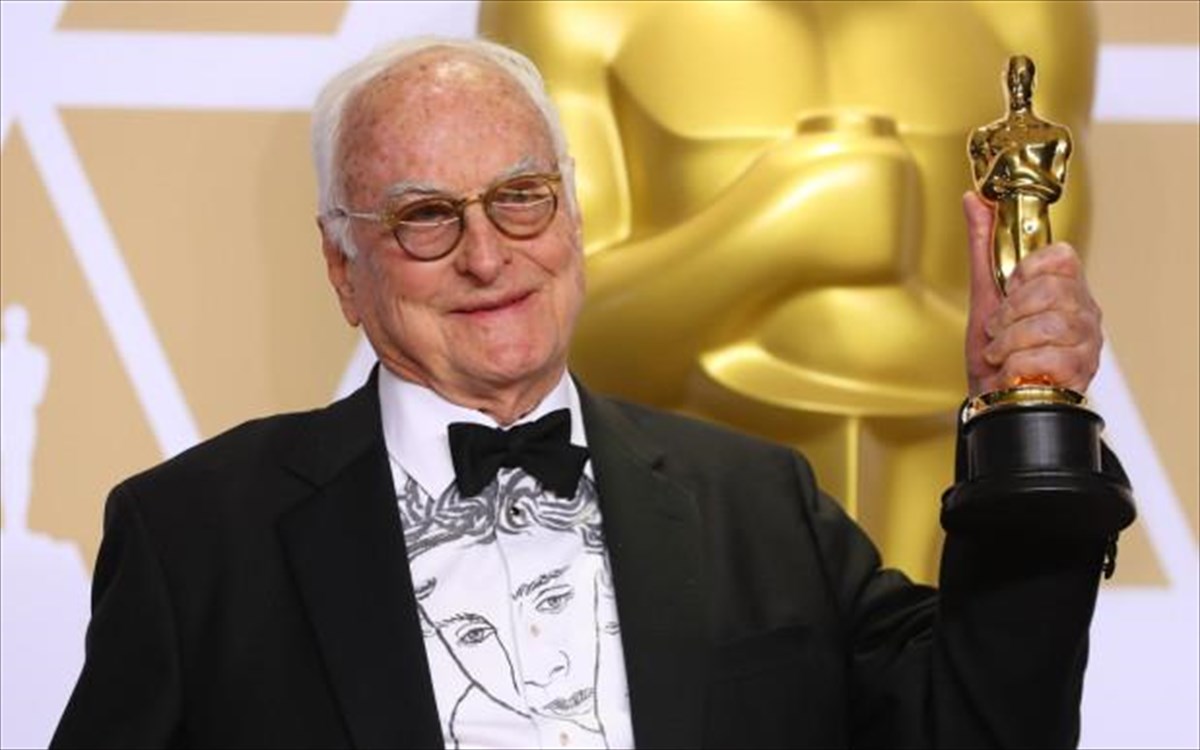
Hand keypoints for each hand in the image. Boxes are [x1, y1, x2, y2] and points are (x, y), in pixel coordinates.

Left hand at [962, 192, 1102, 395]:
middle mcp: (1084, 312)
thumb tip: (973, 199)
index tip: (1008, 291)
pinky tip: (1014, 371)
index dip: (1027, 273)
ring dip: (1011, 342)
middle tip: (998, 330)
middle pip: (1053, 290)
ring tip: (1002, 353)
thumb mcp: (982, 295)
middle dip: (1011, 313)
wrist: (991, 402)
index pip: (1061, 256)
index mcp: (1065, 288)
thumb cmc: (993, 353)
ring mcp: (1088, 342)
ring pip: (1051, 325)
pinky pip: (1049, 357)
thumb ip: (983, 246)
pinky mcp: (1082, 372)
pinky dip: (1018, 365)